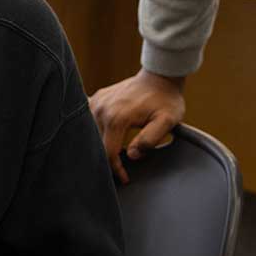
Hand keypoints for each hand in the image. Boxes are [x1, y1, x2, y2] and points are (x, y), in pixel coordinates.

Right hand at [88, 69, 186, 184]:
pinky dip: (91, 133)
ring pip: (89, 134)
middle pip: (95, 145)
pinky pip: (88, 120)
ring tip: (109, 159)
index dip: (115, 170)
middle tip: (116, 172)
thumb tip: (131, 155)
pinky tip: (98, 140)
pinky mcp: (96, 98)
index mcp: (117, 117)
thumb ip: (150, 139)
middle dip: (104, 161)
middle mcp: (101, 109)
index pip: (108, 153)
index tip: (125, 179)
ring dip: (97, 147)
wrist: (160, 77)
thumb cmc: (166, 100)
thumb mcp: (167, 121)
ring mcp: (96, 102)